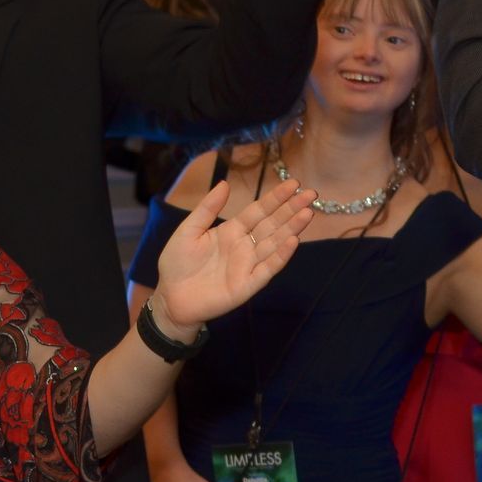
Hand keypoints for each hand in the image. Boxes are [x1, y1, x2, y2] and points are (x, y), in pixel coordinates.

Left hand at [153, 179, 315, 330]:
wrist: (170, 298)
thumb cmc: (177, 263)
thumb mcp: (189, 230)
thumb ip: (207, 209)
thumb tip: (225, 184)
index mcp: (231, 231)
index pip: (259, 211)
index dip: (276, 198)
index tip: (294, 183)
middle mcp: (245, 246)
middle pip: (272, 224)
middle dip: (291, 209)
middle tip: (311, 194)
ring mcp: (248, 265)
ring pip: (275, 243)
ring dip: (291, 228)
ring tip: (307, 213)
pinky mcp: (248, 285)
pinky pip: (268, 269)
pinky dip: (281, 256)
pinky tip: (292, 241)